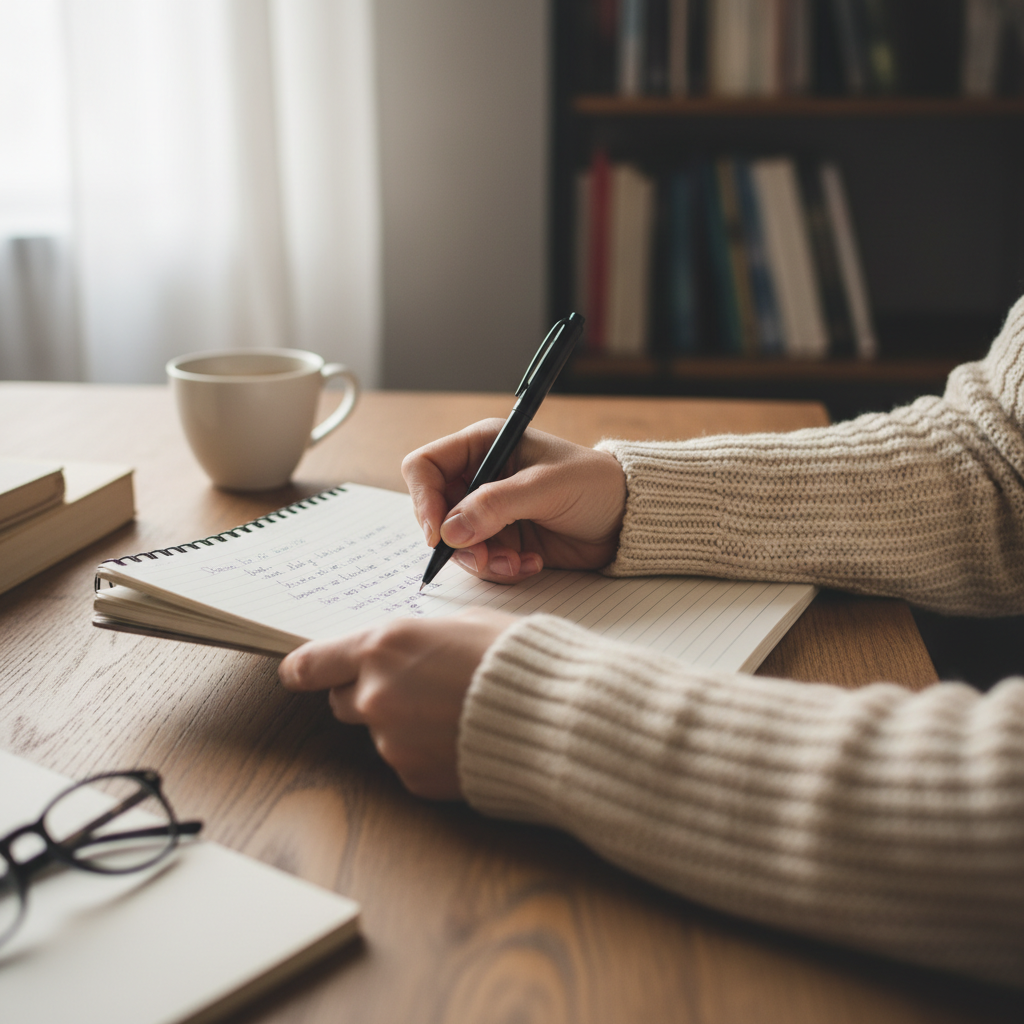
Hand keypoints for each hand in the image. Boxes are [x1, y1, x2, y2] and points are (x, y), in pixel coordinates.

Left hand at [278, 609, 515, 798]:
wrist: (552, 717)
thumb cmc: (515, 658)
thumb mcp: (463, 623)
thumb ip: (419, 638)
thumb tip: (406, 649)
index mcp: (384, 646)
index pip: (312, 664)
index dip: (302, 669)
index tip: (297, 672)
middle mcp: (376, 695)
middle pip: (343, 699)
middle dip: (368, 692)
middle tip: (412, 685)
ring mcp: (392, 741)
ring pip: (380, 731)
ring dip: (403, 722)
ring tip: (454, 712)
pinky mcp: (414, 777)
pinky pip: (407, 761)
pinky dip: (425, 751)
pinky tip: (462, 737)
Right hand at [402, 421, 626, 583]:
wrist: (629, 520)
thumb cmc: (595, 485)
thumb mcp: (546, 488)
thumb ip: (496, 505)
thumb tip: (449, 532)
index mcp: (483, 445)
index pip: (425, 467)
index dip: (424, 500)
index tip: (439, 534)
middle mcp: (479, 477)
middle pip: (436, 513)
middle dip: (458, 541)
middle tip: (486, 557)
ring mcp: (490, 512)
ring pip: (457, 544)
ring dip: (484, 561)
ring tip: (518, 563)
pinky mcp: (504, 541)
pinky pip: (482, 562)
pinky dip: (502, 570)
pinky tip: (532, 563)